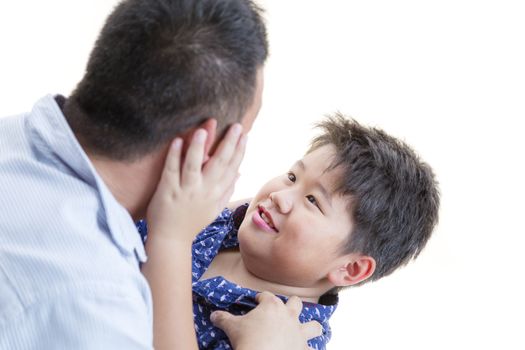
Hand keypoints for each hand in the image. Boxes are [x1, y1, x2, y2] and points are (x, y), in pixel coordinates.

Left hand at [146, 123, 245, 242]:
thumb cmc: (192, 222)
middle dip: (228, 143)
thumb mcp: (215, 208)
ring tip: (204, 129)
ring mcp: (185, 192)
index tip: (245, 134)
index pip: (232, 169)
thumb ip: (227, 189)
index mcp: (216, 194)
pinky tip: (178, 141)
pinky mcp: (167, 192)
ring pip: (194, 166)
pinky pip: (171, 171)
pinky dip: (174, 155)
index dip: (239, 151)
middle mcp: (204, 192)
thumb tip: (239, 172)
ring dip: (199, 147)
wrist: (171, 240)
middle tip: (235, 125)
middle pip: (219, 164)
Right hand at [210, 292, 322, 349]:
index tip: (257, 301)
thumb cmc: (248, 340)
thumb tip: (214, 315)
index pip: (267, 296)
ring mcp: (299, 333)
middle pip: (295, 303)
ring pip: (313, 325)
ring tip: (308, 329)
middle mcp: (289, 316)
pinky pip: (313, 349)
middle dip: (291, 305)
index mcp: (272, 306)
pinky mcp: (304, 349)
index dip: (261, 298)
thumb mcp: (232, 327)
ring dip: (311, 326)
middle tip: (285, 310)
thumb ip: (223, 318)